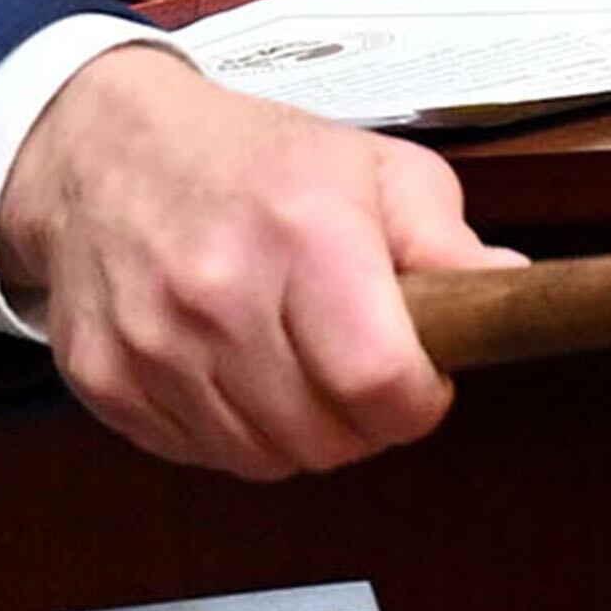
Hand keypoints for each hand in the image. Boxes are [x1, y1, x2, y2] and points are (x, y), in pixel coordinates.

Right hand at [0, 44, 523, 475]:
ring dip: (295, 429)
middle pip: (327, 439)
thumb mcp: (371, 167)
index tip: (417, 376)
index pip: (381, 383)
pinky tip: (231, 368)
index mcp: (303, 235)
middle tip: (354, 363)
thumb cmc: (245, 160)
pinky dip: (228, 430)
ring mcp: (155, 344)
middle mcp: (220, 294)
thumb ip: (446, 237)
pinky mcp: (107, 381)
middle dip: (360, 418)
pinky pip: (200, 455)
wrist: (104, 149)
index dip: (417, 398)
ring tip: (290, 358)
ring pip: (265, 460)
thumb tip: (506, 292)